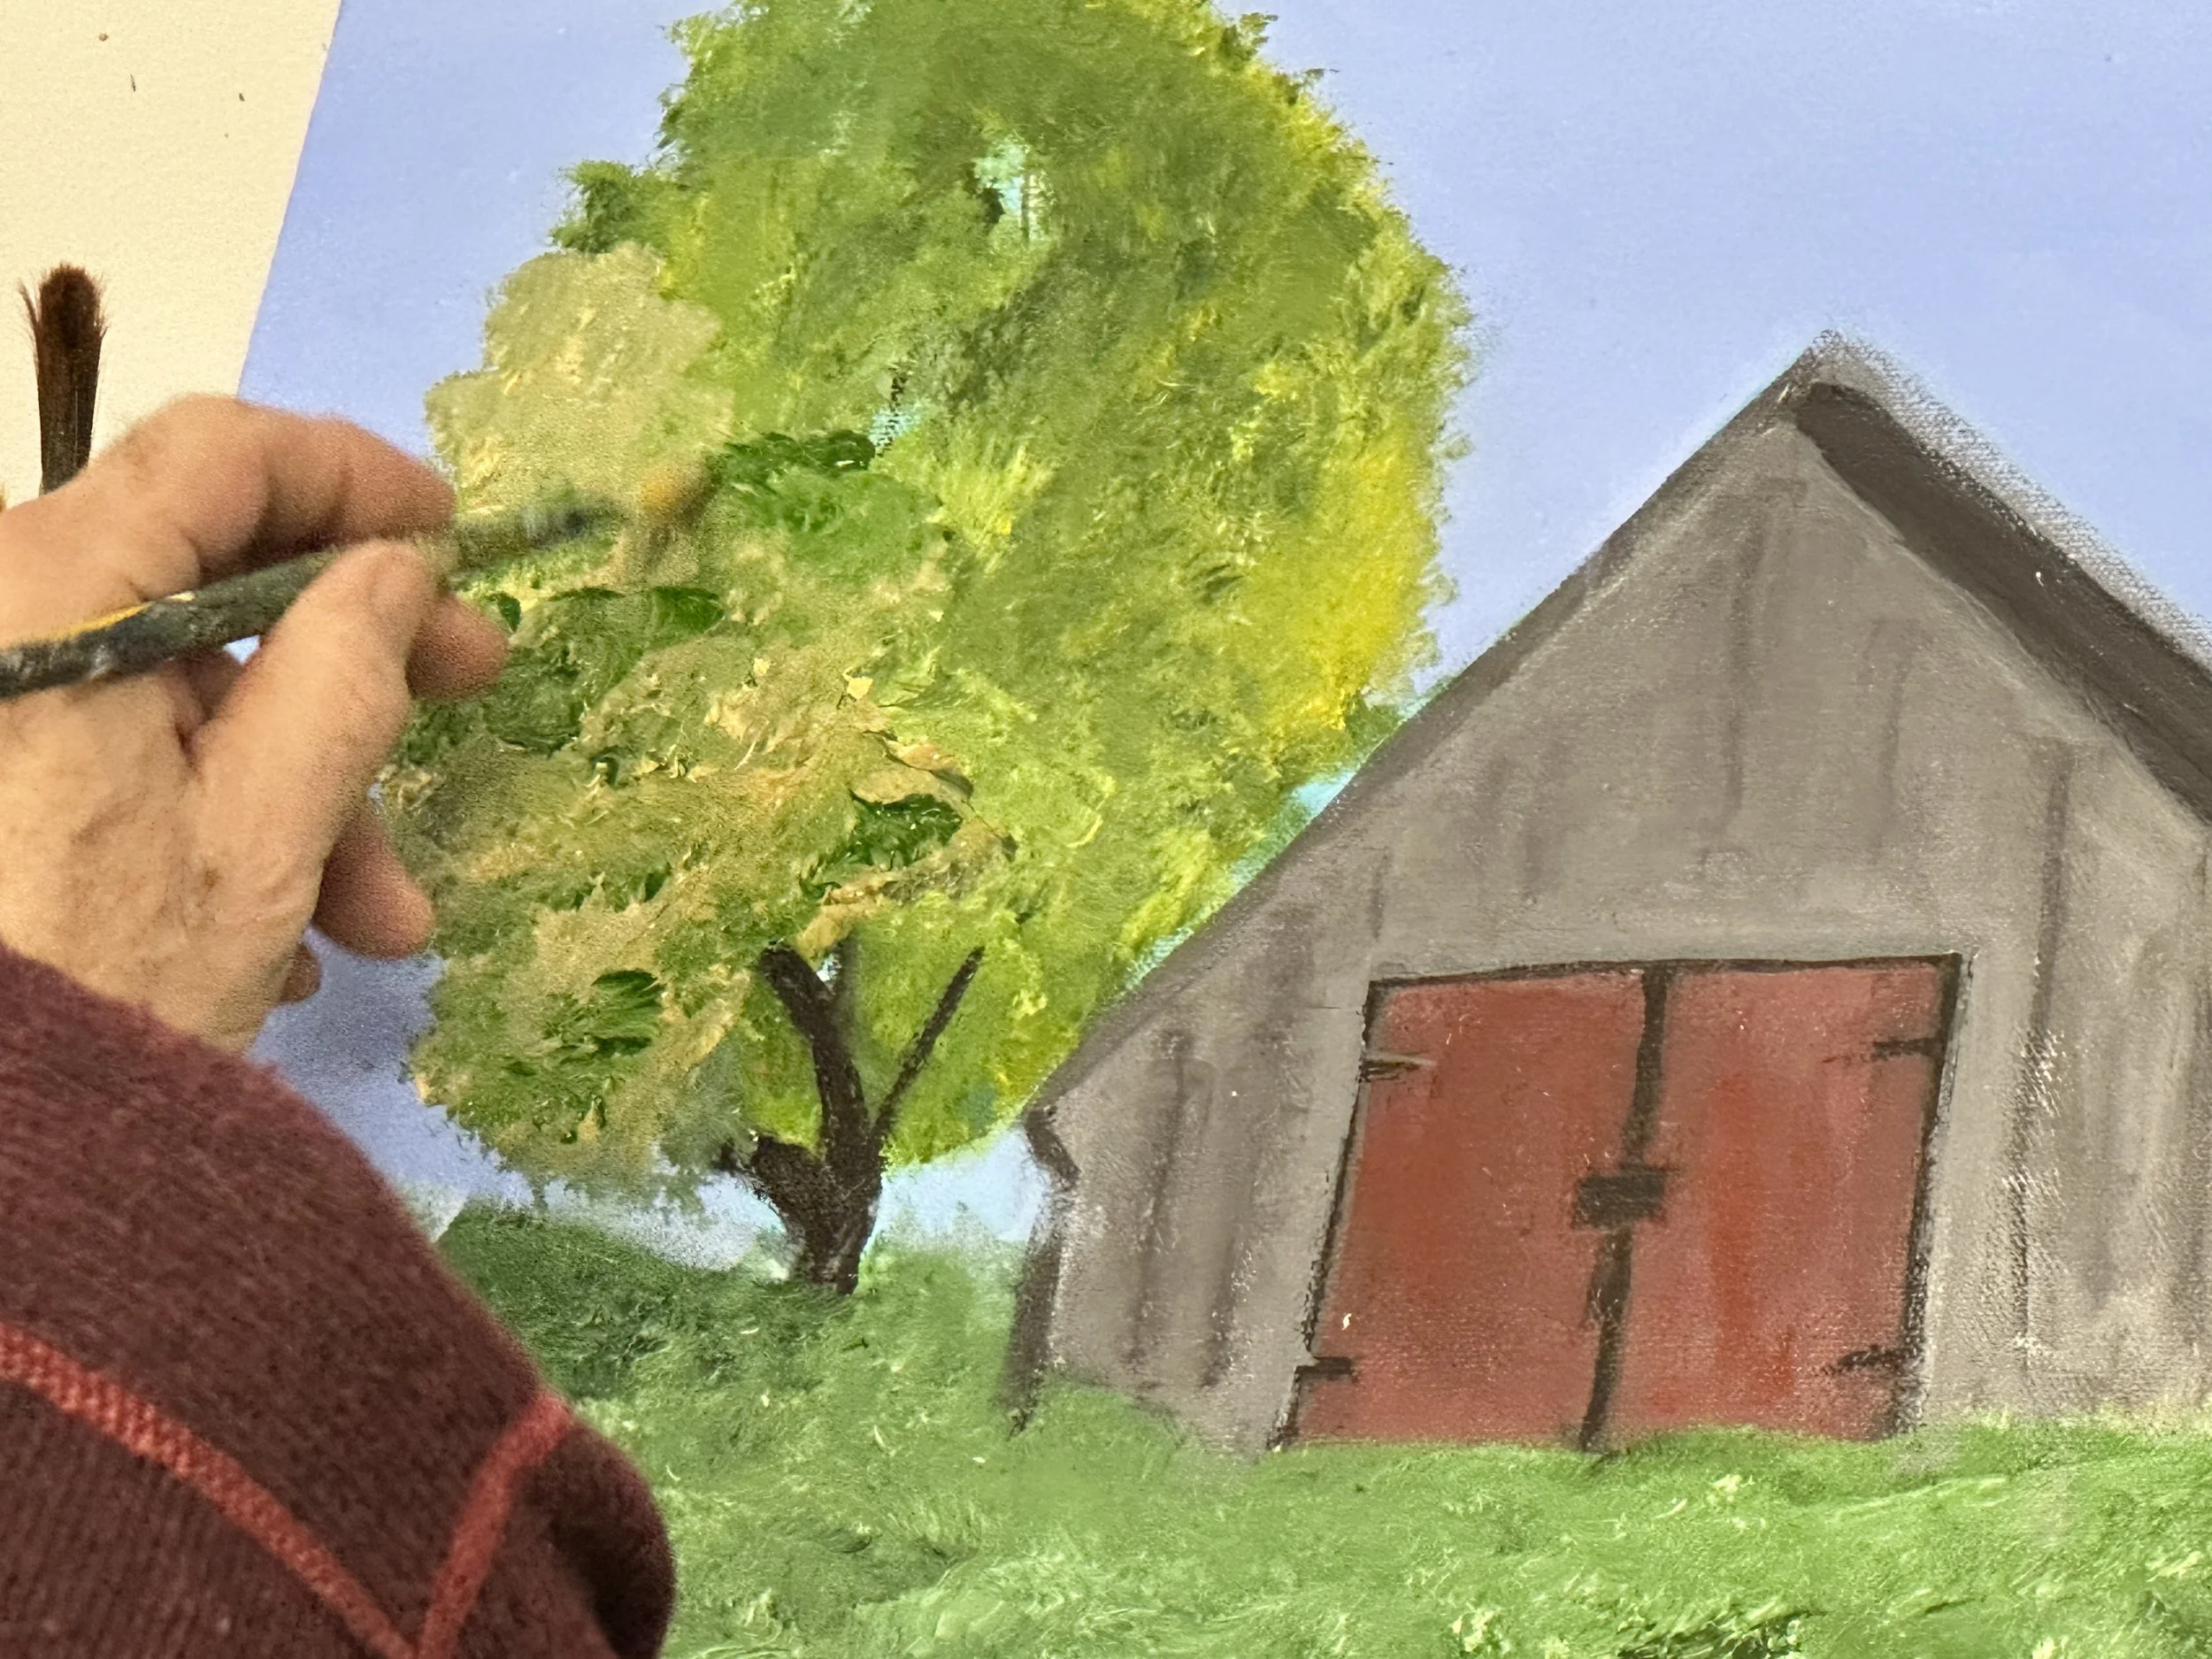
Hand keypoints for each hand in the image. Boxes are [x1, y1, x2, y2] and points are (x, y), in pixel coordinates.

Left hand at [0, 397, 507, 1051]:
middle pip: (203, 575)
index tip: (451, 533)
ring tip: (381, 917)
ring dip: (301, 778)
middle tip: (476, 686)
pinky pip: (111, 746)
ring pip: (172, 684)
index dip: (352, 475)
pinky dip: (212, 809)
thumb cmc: (106, 986)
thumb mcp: (260, 838)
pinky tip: (281, 932)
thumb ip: (345, 676)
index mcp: (45, 594)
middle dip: (355, 652)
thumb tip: (393, 570)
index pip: (217, 453)